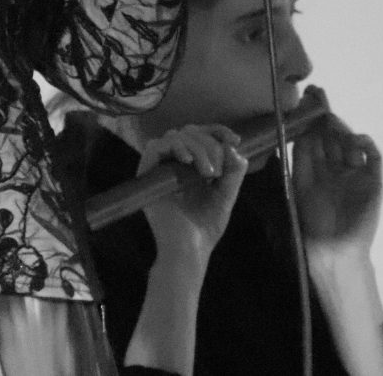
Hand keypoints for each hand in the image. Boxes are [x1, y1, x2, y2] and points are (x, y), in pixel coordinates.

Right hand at [139, 123, 247, 263]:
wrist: (188, 251)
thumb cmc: (205, 227)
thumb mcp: (226, 195)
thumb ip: (233, 171)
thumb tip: (234, 147)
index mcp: (192, 165)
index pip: (202, 134)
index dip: (218, 131)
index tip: (235, 141)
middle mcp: (174, 162)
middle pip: (189, 131)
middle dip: (209, 143)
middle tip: (217, 170)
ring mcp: (160, 167)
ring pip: (175, 136)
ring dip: (197, 148)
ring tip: (208, 173)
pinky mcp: (147, 173)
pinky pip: (155, 146)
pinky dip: (174, 147)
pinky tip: (187, 161)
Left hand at [293, 107, 382, 257]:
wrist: (333, 249)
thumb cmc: (312, 219)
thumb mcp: (300, 181)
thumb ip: (301, 153)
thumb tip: (298, 122)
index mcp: (318, 166)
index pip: (316, 134)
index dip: (311, 116)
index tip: (306, 95)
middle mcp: (337, 165)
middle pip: (332, 133)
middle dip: (324, 113)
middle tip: (317, 94)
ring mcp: (356, 171)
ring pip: (349, 140)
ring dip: (340, 127)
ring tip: (329, 119)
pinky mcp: (373, 180)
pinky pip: (373, 155)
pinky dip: (364, 143)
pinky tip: (353, 140)